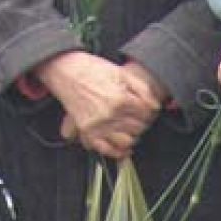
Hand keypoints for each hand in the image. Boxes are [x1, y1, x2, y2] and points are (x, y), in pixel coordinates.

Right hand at [34, 50, 161, 159]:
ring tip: (132, 128)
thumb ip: (141, 89)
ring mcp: (98, 124)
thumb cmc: (92, 68)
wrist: (65, 70)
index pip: (146, 114)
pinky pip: (105, 149)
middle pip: (138, 128)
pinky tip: (124, 147)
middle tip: (140, 117)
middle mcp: (110, 114)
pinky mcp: (87, 130)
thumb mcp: (120, 72)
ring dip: (133, 136)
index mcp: (120, 98)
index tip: (148, 109)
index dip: (150, 111)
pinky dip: (117, 152)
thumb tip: (155, 105)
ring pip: (126, 141)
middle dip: (142, 122)